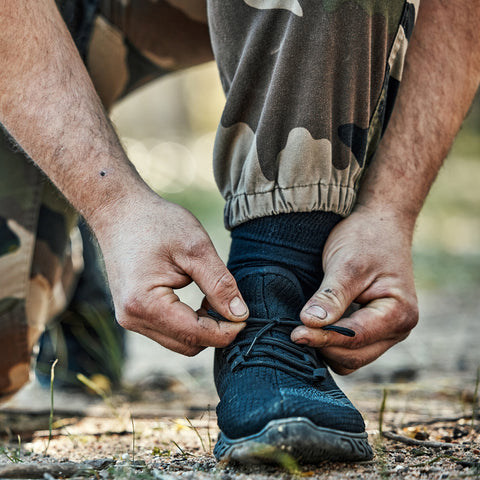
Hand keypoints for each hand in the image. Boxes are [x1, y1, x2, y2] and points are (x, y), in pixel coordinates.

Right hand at [94, 191, 248, 355]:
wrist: (120, 210)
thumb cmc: (157, 222)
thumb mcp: (196, 248)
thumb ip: (219, 284)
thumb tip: (240, 314)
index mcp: (145, 304)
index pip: (195, 334)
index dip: (226, 331)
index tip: (246, 317)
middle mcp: (132, 318)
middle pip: (187, 345)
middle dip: (216, 332)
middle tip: (234, 307)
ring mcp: (129, 318)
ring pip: (178, 341)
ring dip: (202, 328)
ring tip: (215, 299)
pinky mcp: (133, 313)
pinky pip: (168, 330)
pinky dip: (188, 322)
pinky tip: (199, 301)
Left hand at [291, 206, 418, 373]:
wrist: (381, 223)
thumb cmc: (367, 239)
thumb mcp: (347, 265)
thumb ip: (331, 296)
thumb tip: (310, 324)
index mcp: (399, 313)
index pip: (356, 338)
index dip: (323, 338)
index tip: (295, 334)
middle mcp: (399, 329)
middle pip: (355, 356)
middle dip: (324, 347)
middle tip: (294, 333)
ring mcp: (388, 331)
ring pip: (352, 358)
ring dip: (327, 349)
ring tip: (304, 331)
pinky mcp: (374, 329)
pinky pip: (352, 348)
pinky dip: (333, 343)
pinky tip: (315, 328)